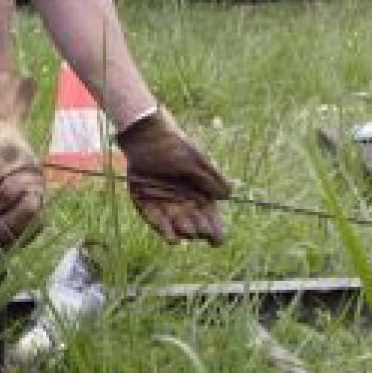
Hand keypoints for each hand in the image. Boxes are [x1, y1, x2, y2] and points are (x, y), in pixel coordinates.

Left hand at [117, 108, 232, 243]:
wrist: (144, 132)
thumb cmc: (173, 143)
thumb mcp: (195, 160)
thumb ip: (210, 178)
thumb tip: (227, 195)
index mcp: (198, 190)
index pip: (209, 214)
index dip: (215, 227)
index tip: (218, 240)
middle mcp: (181, 199)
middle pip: (193, 221)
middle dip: (199, 229)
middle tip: (202, 232)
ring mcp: (162, 201)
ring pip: (174, 221)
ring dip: (182, 229)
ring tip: (189, 232)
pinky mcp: (144, 201)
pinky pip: (154, 217)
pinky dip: (162, 228)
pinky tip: (173, 239)